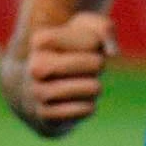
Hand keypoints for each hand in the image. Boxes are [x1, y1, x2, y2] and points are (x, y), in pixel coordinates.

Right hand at [5, 11, 113, 134]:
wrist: (32, 91)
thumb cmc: (65, 55)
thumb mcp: (82, 31)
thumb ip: (103, 28)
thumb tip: (113, 53)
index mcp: (40, 40)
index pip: (94, 41)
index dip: (95, 44)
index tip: (79, 47)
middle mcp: (35, 66)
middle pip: (96, 64)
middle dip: (98, 65)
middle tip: (84, 68)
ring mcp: (38, 93)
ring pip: (93, 88)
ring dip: (93, 87)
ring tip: (79, 84)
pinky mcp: (46, 117)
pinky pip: (87, 109)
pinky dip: (87, 106)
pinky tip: (73, 102)